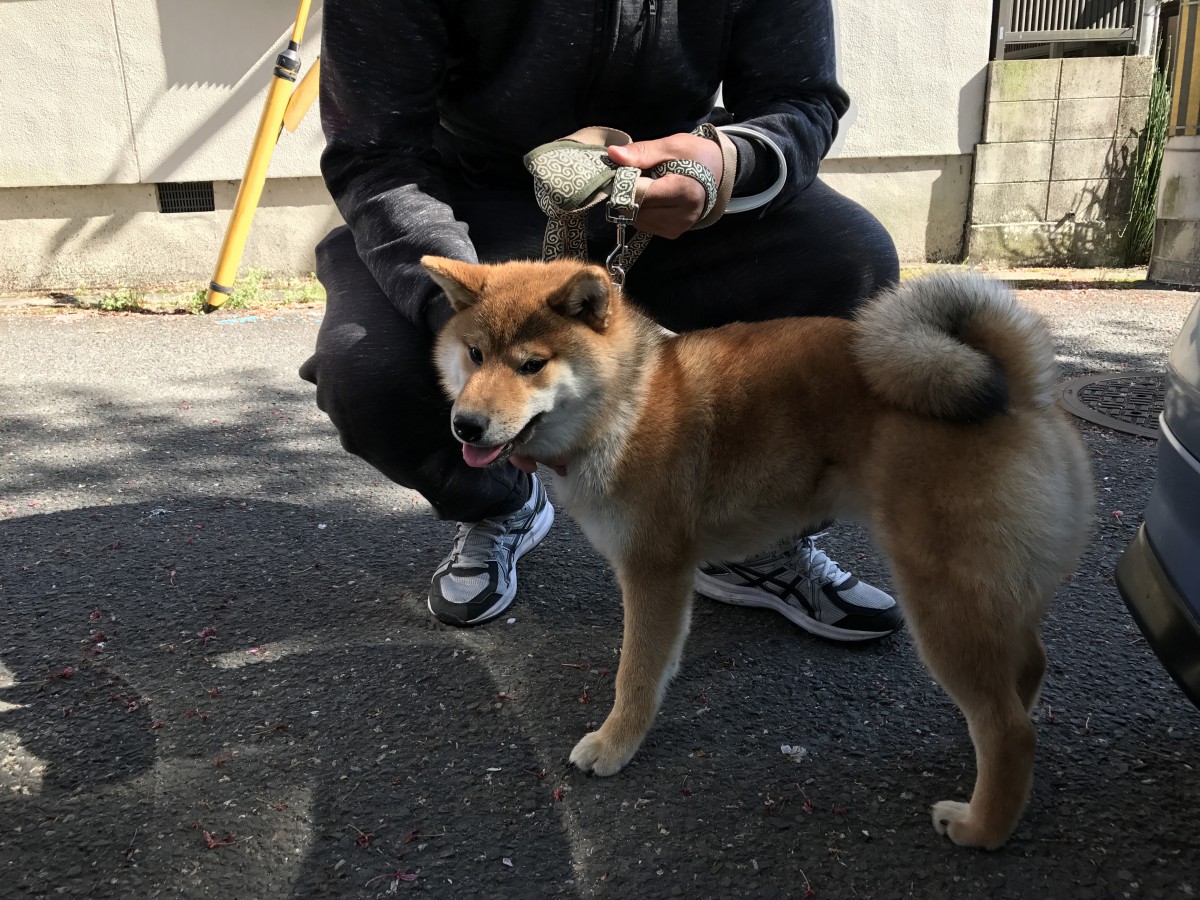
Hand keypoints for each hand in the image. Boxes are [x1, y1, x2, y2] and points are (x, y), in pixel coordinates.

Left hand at [606, 133, 722, 238]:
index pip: (640, 194)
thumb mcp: (671, 146)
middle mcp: (682, 216)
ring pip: (637, 218)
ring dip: (634, 202)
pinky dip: (642, 210)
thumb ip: (642, 153)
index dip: (626, 181)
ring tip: (649, 186)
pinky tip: (653, 198)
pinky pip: (644, 223)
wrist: (718, 172)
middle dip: (629, 192)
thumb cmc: (695, 156)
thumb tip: (613, 154)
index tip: (626, 168)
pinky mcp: (672, 233)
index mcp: (684, 192)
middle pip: (636, 208)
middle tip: (639, 175)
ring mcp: (677, 228)